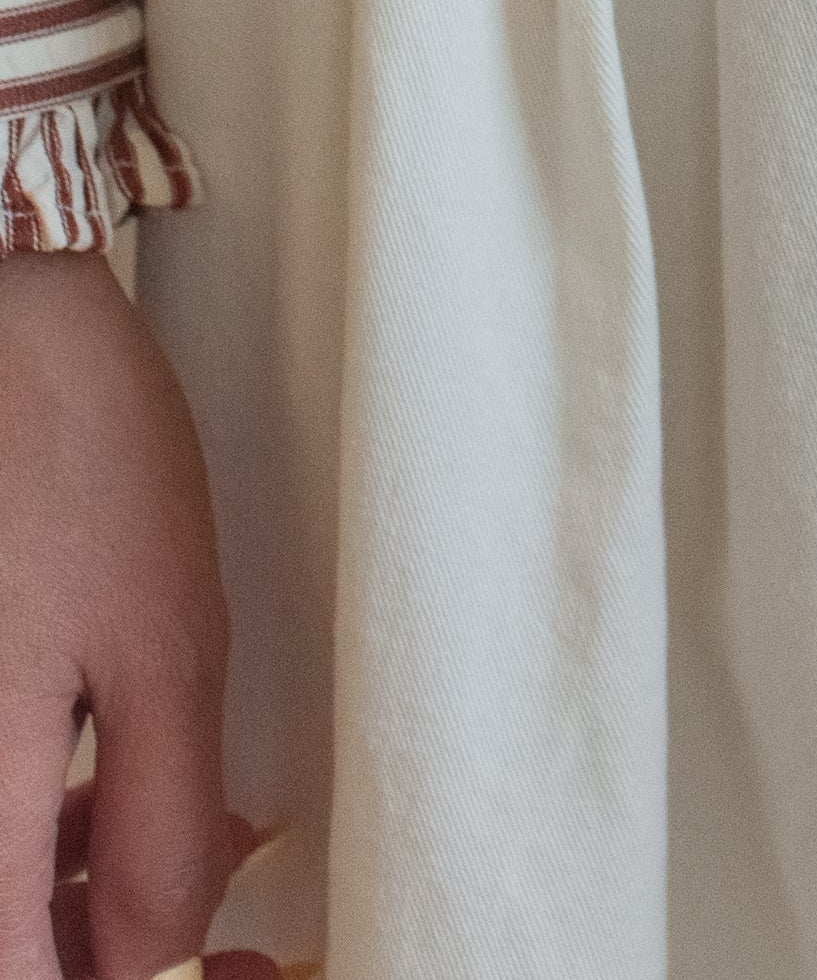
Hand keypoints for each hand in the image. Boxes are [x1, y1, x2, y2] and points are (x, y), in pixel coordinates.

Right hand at [0, 251, 229, 979]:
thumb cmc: (70, 460)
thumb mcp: (163, 647)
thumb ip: (158, 822)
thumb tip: (161, 954)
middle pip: (12, 944)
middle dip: (107, 953)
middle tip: (222, 945)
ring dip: (76, 903)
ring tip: (181, 848)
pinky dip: (37, 838)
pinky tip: (104, 799)